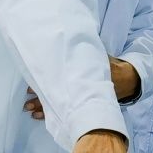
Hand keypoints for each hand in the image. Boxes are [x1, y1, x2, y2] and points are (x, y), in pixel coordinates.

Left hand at [25, 57, 139, 118]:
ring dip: (42, 109)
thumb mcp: (99, 56)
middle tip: (27, 104)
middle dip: (40, 101)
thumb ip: (84, 52)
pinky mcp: (80, 105)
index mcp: (81, 78)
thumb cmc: (109, 66)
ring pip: (58, 107)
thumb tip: (72, 37)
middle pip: (56, 98)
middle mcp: (79, 92)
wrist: (126, 81)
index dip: (44, 86)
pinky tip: (39, 115)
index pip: (58, 83)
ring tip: (29, 110)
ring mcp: (79, 100)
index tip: (31, 89)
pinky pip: (63, 112)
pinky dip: (50, 114)